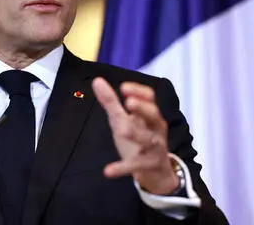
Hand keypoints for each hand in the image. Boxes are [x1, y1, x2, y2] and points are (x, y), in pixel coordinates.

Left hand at [92, 77, 177, 194]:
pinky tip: (108, 171)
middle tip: (129, 103)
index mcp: (150, 115)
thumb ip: (111, 102)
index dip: (139, 92)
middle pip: (154, 116)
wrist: (156, 173)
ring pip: (149, 139)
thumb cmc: (139, 140)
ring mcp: (155, 148)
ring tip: (122, 129)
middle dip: (143, 109)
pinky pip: (136, 165)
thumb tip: (97, 80)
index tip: (124, 87)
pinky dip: (122, 168)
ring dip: (136, 133)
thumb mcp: (123, 120)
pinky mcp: (149, 166)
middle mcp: (156, 129)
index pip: (150, 99)